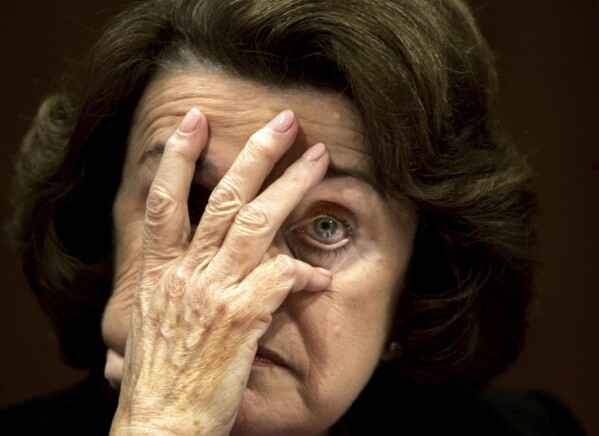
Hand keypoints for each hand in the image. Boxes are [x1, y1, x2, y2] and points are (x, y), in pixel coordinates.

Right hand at [109, 108, 330, 434]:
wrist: (159, 423)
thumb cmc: (159, 377)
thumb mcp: (153, 320)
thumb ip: (173, 284)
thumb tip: (190, 262)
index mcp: (159, 271)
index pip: (165, 200)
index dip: (177, 156)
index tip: (194, 122)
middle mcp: (185, 272)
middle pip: (223, 198)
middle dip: (256, 154)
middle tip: (283, 122)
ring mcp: (213, 290)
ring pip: (257, 222)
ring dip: (292, 185)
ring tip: (319, 158)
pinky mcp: (240, 316)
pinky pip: (281, 277)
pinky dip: (302, 272)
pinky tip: (320, 275)